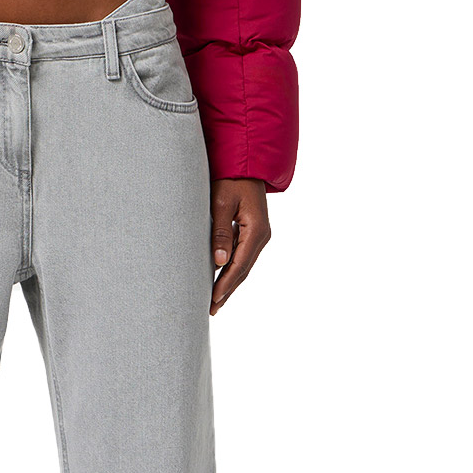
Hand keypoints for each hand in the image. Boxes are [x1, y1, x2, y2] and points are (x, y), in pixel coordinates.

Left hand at [209, 178, 270, 313]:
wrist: (245, 163)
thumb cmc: (230, 180)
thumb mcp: (220, 204)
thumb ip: (220, 233)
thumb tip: (219, 262)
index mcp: (256, 230)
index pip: (239, 265)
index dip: (225, 284)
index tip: (213, 300)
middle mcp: (262, 236)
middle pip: (243, 270)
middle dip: (227, 290)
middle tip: (211, 309)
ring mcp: (260, 235)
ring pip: (244, 266)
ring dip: (230, 284)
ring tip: (216, 302)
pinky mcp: (254, 232)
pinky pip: (244, 257)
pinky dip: (233, 271)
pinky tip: (223, 281)